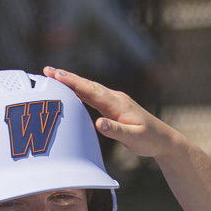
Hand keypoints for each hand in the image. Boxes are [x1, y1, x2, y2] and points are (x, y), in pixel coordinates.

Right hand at [45, 66, 179, 158]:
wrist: (163, 140)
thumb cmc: (149, 140)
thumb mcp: (134, 138)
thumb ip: (116, 130)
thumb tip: (99, 123)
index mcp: (117, 103)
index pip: (91, 91)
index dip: (73, 83)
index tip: (56, 75)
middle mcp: (114, 98)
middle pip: (87, 85)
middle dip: (67, 78)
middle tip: (47, 71)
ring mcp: (114, 101)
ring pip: (89, 89)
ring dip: (72, 83)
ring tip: (53, 76)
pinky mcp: (113, 106)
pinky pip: (93, 96)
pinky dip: (80, 91)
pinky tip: (71, 91)